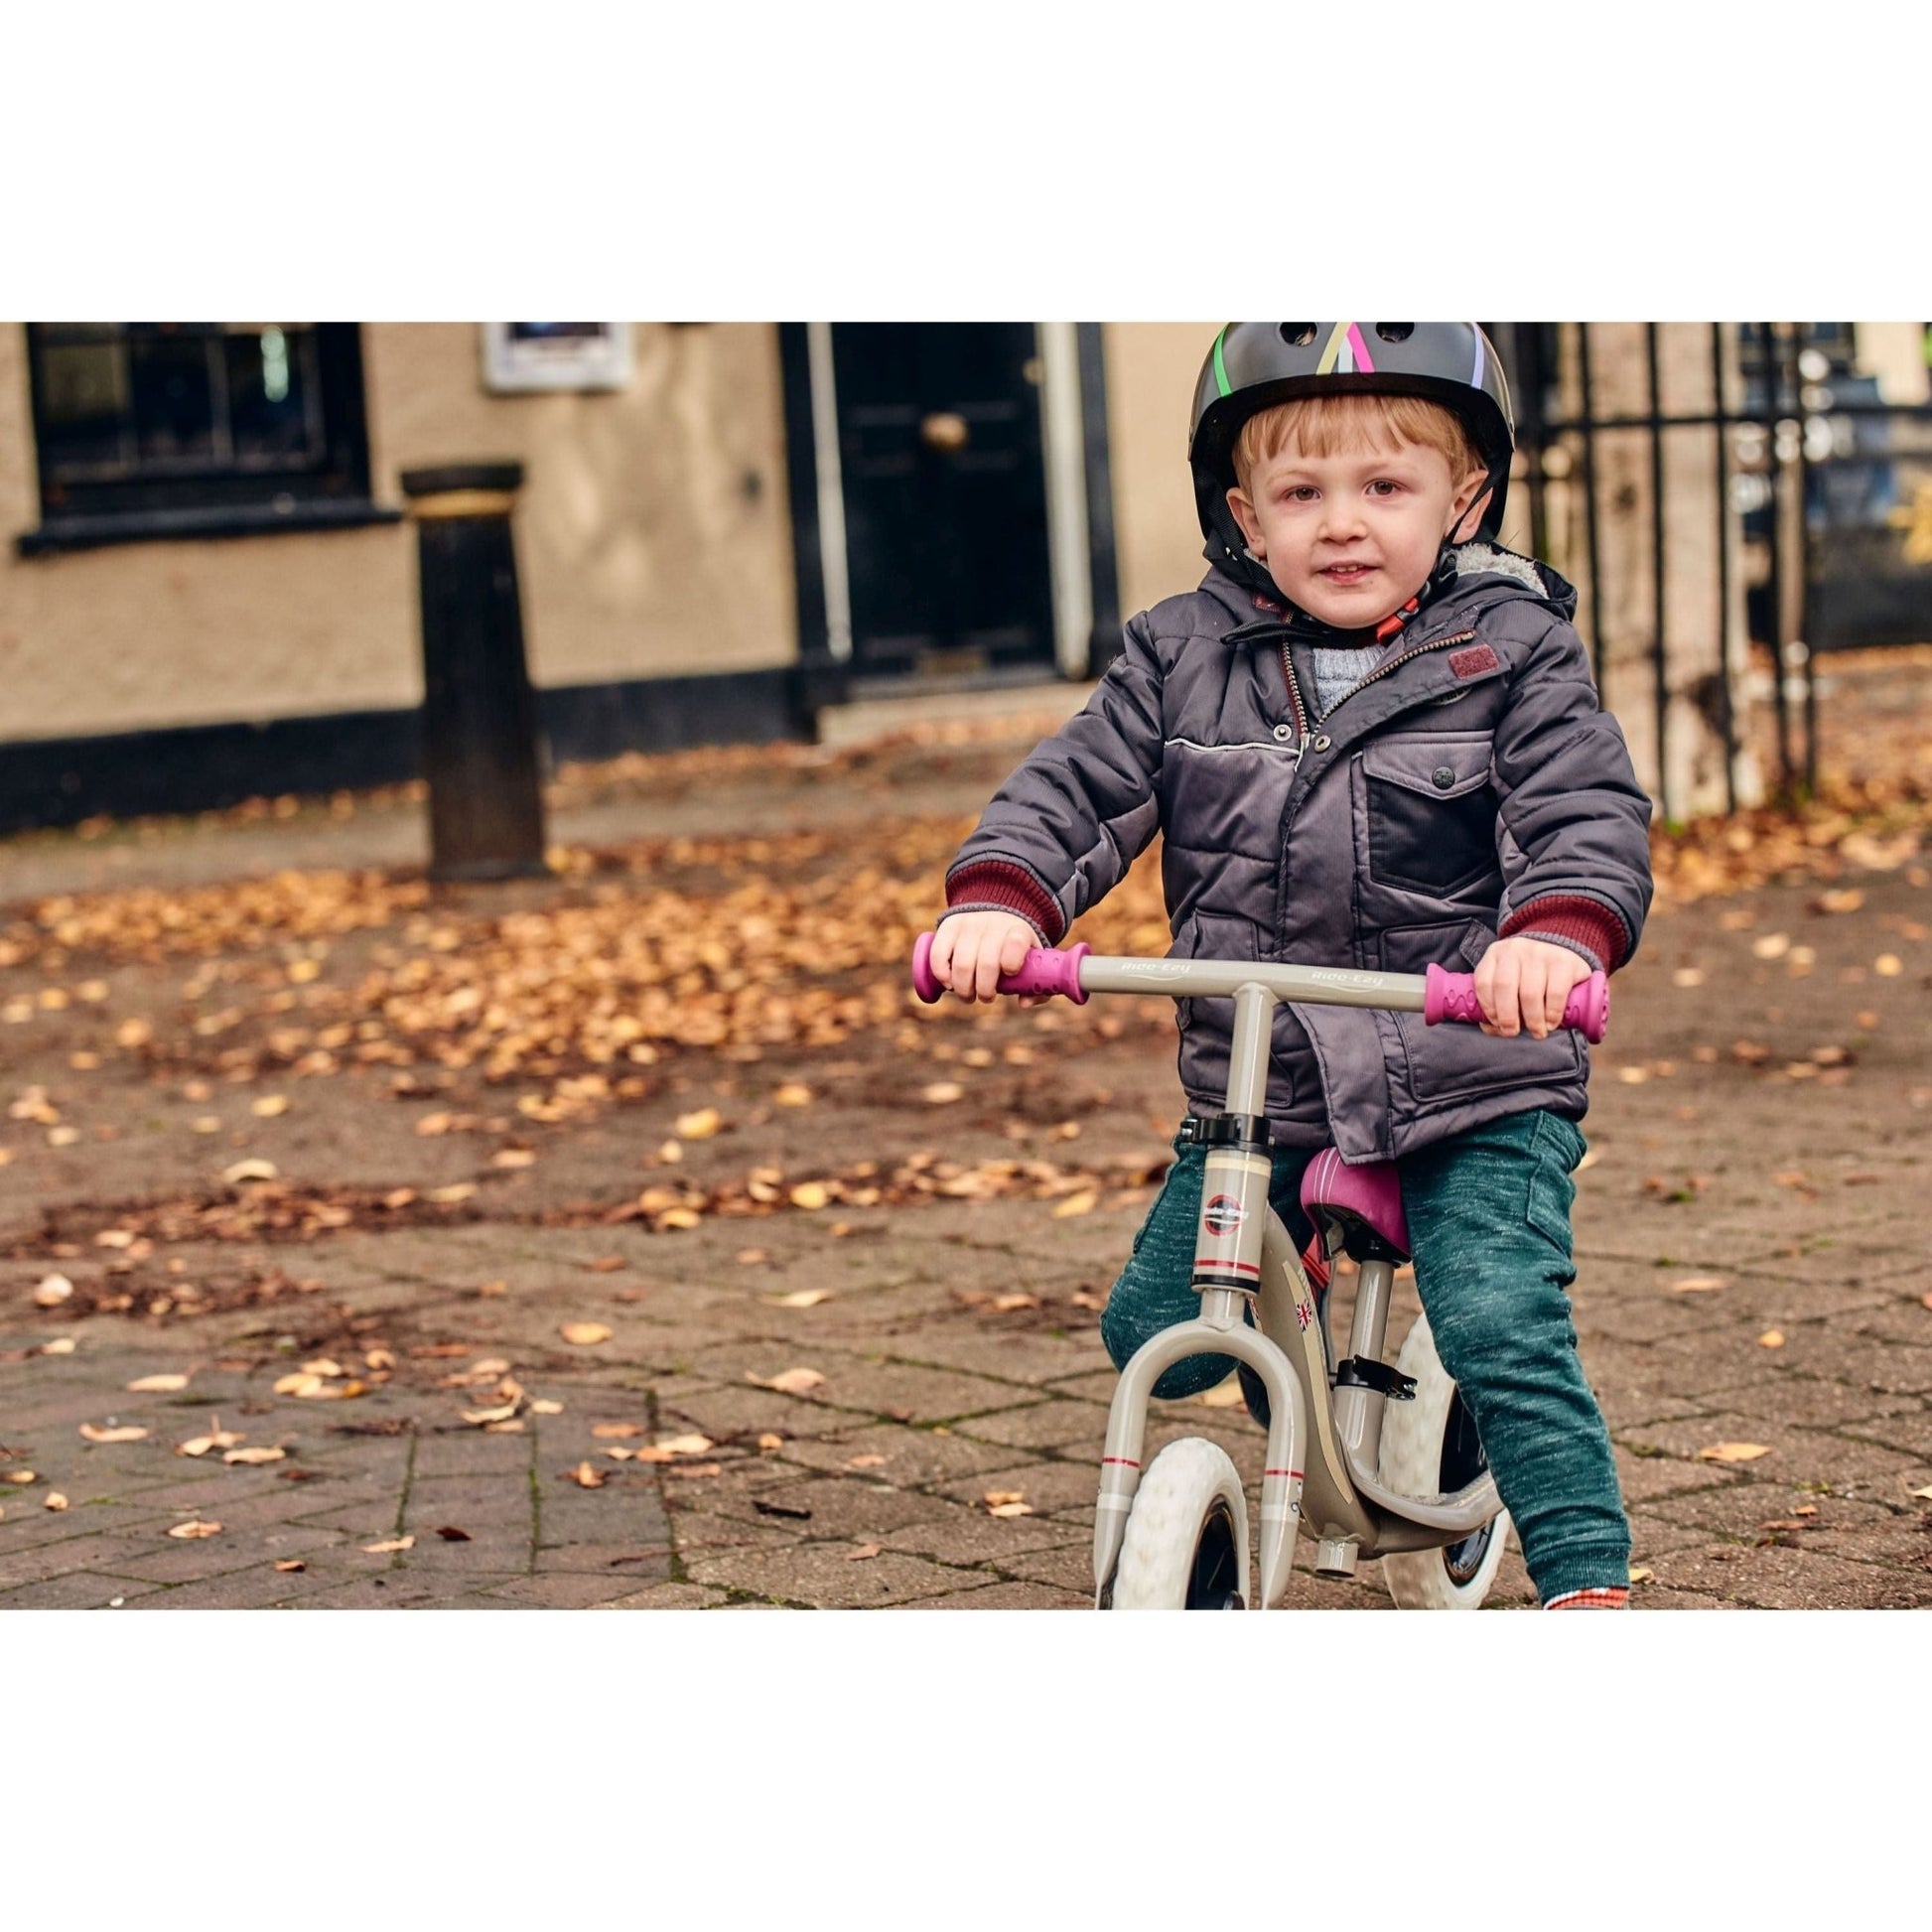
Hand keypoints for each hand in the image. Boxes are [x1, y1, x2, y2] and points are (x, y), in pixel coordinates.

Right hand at [928, 911, 1040, 1001]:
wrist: (994, 913)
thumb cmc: (1014, 947)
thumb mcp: (1031, 960)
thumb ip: (1035, 986)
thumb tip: (1023, 1003)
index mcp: (1018, 931)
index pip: (1016, 943)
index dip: (1012, 962)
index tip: (1010, 974)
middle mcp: (993, 925)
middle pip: (986, 963)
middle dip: (985, 990)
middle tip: (986, 998)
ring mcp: (968, 924)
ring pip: (962, 964)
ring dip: (964, 989)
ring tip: (968, 995)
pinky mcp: (948, 926)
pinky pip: (938, 955)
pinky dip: (942, 975)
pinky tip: (949, 984)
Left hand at [1473, 937, 1591, 1039]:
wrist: (1565, 958)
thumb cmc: (1530, 977)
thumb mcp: (1510, 983)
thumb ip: (1497, 1005)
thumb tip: (1492, 1028)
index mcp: (1495, 954)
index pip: (1483, 982)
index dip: (1488, 1008)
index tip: (1497, 1025)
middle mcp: (1515, 949)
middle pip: (1504, 986)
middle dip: (1507, 1016)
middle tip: (1513, 1032)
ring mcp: (1539, 953)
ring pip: (1530, 992)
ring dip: (1532, 1019)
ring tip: (1537, 1032)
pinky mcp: (1563, 961)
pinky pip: (1555, 993)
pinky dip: (1552, 1013)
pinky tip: (1551, 1023)